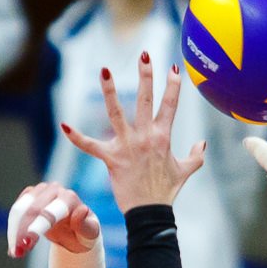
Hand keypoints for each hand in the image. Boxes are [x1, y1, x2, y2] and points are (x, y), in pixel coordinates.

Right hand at [6, 181, 101, 256]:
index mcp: (70, 198)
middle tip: (17, 252)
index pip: (50, 212)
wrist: (75, 233)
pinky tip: (13, 245)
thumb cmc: (84, 234)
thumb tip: (82, 209)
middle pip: (32, 210)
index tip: (27, 243)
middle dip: (22, 232)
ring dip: (14, 230)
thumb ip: (85, 224)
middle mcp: (54, 190)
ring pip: (21, 209)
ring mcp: (41, 191)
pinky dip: (12, 228)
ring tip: (14, 252)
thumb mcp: (90, 234)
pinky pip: (16, 210)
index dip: (36, 227)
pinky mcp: (30, 196)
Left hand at [61, 52, 205, 211]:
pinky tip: (64, 124)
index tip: (173, 68)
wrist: (151, 213)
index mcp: (163, 137)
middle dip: (146, 76)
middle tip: (144, 54)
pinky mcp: (111, 158)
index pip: (170, 105)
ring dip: (110, 91)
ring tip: (105, 70)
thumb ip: (196, 156)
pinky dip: (77, 137)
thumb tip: (202, 143)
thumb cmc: (167, 192)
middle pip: (145, 100)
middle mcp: (145, 137)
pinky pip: (90, 146)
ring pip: (116, 113)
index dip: (173, 86)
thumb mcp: (186, 172)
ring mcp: (127, 146)